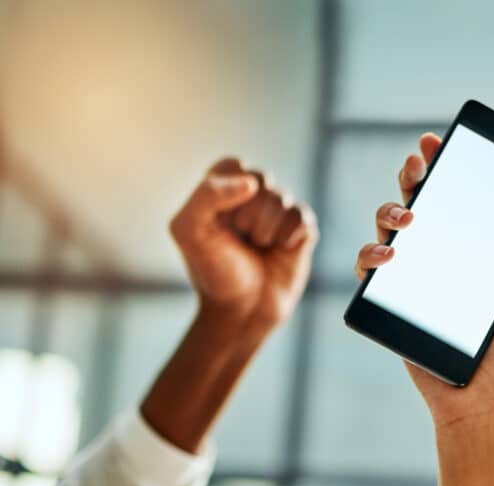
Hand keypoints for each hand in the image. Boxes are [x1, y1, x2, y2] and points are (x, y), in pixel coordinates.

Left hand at [170, 158, 318, 332]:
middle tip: (240, 237)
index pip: (234, 164)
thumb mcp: (189, 231)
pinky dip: (288, 234)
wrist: (243, 312)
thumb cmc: (214, 273)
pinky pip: (302, 215)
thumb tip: (250, 183)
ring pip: (283, 197)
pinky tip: (279, 250)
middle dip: (248, 211)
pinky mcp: (301, 232)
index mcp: (222, 193)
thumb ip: (206, 195)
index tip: (220, 218)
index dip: (228, 188)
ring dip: (266, 227)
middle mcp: (251, 200)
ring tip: (258, 247)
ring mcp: (278, 215)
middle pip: (262, 177)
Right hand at [354, 133, 493, 429]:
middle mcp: (441, 259)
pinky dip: (371, 255)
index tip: (441, 141)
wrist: (482, 405)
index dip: (446, 166)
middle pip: (419, 204)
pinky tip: (389, 254)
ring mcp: (413, 280)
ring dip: (391, 209)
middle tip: (419, 160)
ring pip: (389, 230)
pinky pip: (369, 271)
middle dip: (414, 175)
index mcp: (474, 252)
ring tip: (409, 213)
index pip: (457, 199)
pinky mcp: (391, 304)